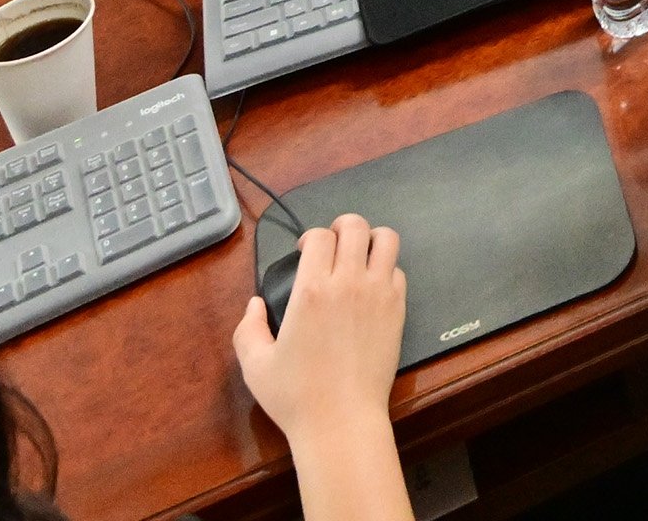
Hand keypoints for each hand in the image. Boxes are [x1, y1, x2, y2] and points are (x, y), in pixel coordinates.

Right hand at [232, 212, 407, 467]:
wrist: (341, 421)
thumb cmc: (296, 396)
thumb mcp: (255, 364)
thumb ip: (248, 328)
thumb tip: (254, 305)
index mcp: (312, 289)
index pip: (320, 236)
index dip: (311, 237)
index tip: (305, 251)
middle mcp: (349, 283)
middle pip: (355, 226)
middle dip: (342, 227)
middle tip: (333, 243)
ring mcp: (379, 294)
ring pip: (387, 240)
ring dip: (371, 239)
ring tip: (358, 255)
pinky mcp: (398, 310)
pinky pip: (398, 271)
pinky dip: (386, 269)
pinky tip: (372, 286)